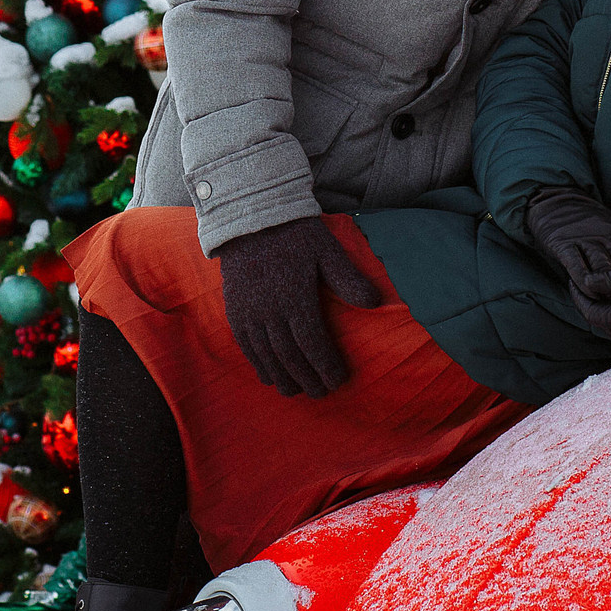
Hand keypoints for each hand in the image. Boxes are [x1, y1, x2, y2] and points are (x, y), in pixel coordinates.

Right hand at [213, 217, 382, 397]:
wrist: (250, 217)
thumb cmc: (295, 234)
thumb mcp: (327, 250)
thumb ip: (348, 279)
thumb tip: (376, 303)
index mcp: (295, 297)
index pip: (313, 344)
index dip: (326, 367)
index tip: (339, 381)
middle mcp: (269, 310)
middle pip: (290, 356)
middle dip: (307, 378)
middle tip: (321, 393)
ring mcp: (249, 312)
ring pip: (267, 356)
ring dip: (283, 378)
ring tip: (297, 392)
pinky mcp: (234, 311)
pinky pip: (246, 346)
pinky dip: (258, 365)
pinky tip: (269, 377)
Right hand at [522, 186, 610, 292]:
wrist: (555, 202)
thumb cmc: (587, 221)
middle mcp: (605, 234)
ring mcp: (585, 238)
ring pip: (603, 268)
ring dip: (608, 288)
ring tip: (609, 301)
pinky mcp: (564, 244)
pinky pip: (577, 267)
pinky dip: (585, 283)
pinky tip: (588, 293)